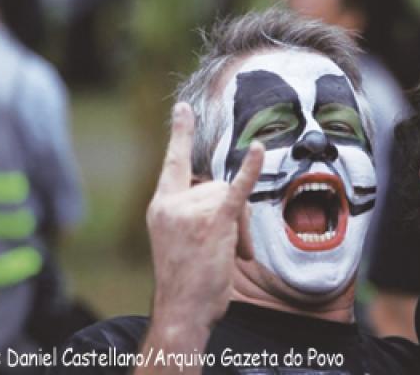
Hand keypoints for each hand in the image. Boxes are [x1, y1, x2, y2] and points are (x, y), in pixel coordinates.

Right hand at [147, 102, 263, 330]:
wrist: (181, 311)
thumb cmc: (185, 279)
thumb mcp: (177, 238)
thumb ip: (193, 211)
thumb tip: (228, 197)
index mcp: (161, 205)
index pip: (173, 163)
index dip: (180, 135)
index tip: (183, 109)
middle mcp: (172, 204)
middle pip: (217, 185)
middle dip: (230, 214)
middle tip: (228, 249)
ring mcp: (191, 212)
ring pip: (232, 197)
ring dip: (240, 228)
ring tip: (231, 256)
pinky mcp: (213, 223)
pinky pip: (237, 191)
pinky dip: (250, 170)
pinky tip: (258, 150)